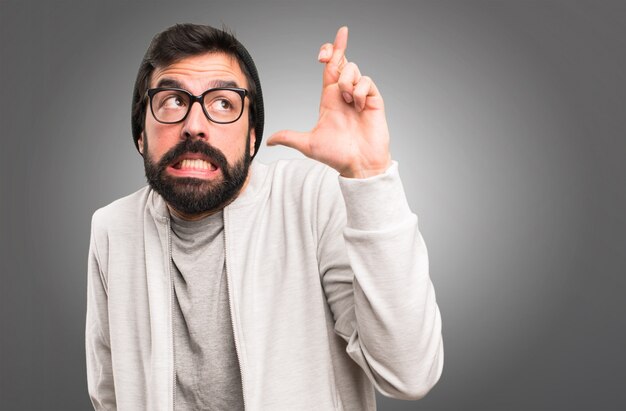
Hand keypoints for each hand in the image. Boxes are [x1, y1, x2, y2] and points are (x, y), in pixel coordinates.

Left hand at [267, 27, 391, 177]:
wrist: (359, 165)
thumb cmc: (336, 156)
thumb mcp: (308, 144)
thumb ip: (289, 137)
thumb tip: (268, 141)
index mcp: (329, 98)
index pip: (330, 68)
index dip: (331, 51)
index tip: (328, 46)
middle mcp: (345, 94)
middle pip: (343, 61)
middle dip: (338, 48)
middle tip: (332, 48)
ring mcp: (361, 97)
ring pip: (353, 70)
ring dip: (346, 81)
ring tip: (347, 100)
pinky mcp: (374, 101)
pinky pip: (367, 82)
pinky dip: (360, 91)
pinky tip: (359, 106)